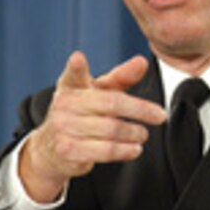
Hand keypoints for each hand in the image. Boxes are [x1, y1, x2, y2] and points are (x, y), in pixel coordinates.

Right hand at [19, 51, 166, 202]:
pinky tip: (134, 149)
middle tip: (159, 116)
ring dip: (134, 133)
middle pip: (111, 104)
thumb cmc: (80, 114)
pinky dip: (124, 151)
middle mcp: (65, 105)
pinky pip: (105, 151)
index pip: (73, 74)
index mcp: (71, 86)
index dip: (75, 66)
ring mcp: (64, 128)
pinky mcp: (68, 151)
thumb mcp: (97, 92)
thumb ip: (120, 77)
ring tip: (143, 134)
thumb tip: (142, 61)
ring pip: (111, 130)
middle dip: (140, 110)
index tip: (78, 58)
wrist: (51, 149)